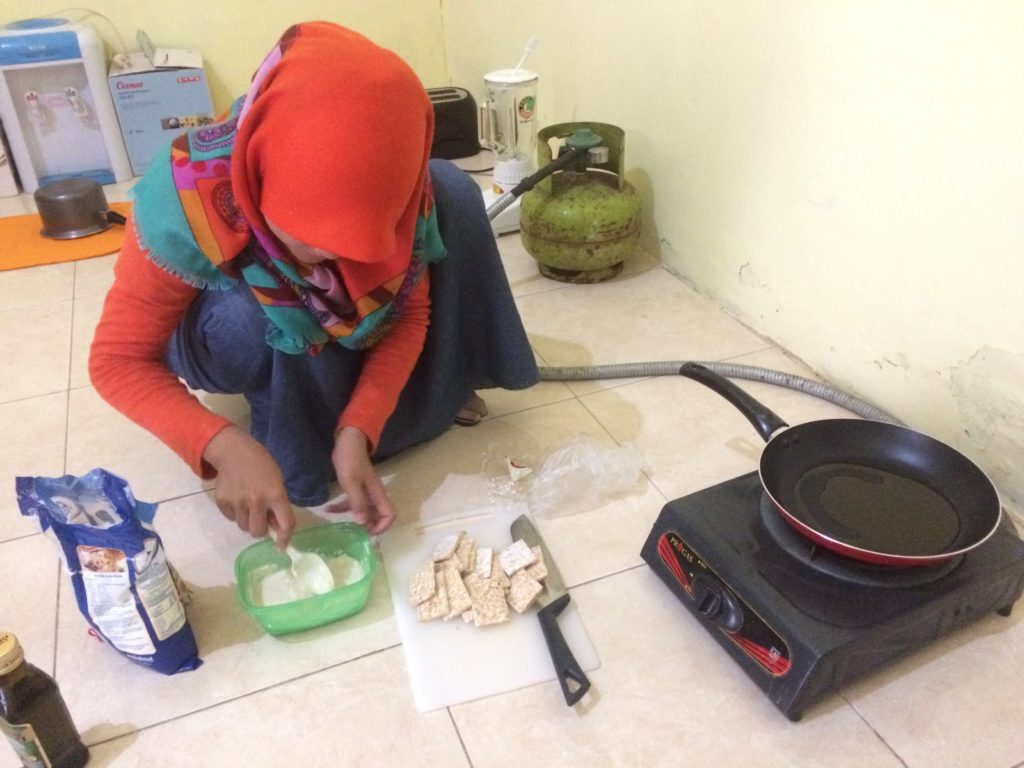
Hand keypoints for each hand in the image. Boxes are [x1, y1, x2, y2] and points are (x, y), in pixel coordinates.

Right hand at [202, 426, 295, 545]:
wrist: (234, 451)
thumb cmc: (261, 465)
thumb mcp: (277, 480)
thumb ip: (278, 504)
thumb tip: (276, 529)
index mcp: (275, 494)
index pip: (285, 524)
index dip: (285, 538)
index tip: (282, 546)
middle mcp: (256, 501)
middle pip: (258, 532)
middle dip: (260, 528)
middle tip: (260, 517)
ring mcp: (237, 502)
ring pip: (243, 527)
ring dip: (247, 520)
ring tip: (247, 503)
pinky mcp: (222, 502)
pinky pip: (231, 518)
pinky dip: (235, 513)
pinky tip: (237, 497)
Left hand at [331, 426, 395, 534]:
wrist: (347, 440)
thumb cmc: (350, 460)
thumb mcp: (351, 482)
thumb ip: (358, 502)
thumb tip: (363, 523)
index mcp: (377, 493)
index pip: (390, 514)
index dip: (382, 526)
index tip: (366, 532)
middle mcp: (374, 494)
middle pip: (378, 516)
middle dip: (368, 526)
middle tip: (353, 533)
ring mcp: (365, 491)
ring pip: (364, 511)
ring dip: (354, 518)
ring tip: (339, 524)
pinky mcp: (356, 487)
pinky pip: (353, 502)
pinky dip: (343, 508)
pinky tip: (328, 509)